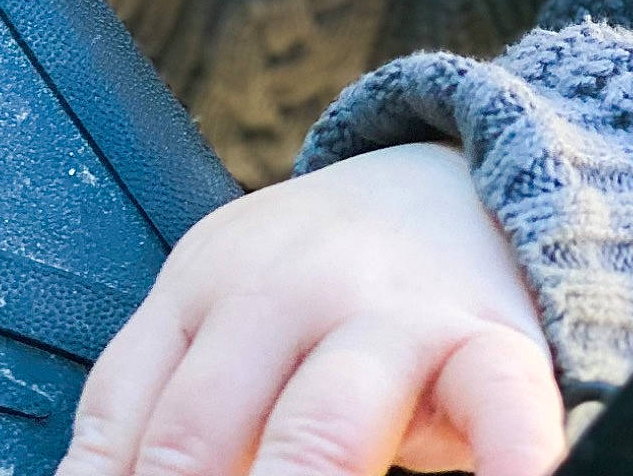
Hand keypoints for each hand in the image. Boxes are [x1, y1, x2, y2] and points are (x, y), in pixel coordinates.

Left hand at [55, 140, 567, 475]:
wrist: (462, 183)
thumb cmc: (320, 289)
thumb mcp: (218, 317)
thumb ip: (147, 414)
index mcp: (204, 291)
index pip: (125, 425)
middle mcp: (287, 294)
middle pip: (199, 433)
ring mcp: (392, 316)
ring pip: (321, 428)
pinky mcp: (491, 346)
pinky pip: (500, 410)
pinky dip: (507, 459)